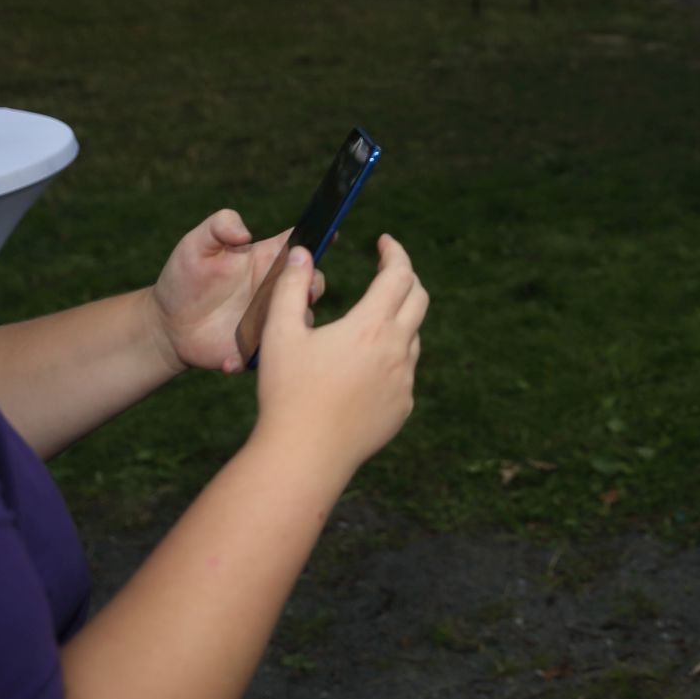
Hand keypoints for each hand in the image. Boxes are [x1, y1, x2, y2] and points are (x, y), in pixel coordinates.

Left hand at [149, 210, 324, 375]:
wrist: (167, 325)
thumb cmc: (184, 277)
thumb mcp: (195, 245)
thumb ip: (219, 225)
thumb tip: (245, 232)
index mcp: (267, 259)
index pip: (300, 244)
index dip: (319, 237)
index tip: (330, 235)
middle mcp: (275, 289)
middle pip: (311, 283)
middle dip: (312, 286)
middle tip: (301, 291)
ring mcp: (270, 319)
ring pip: (299, 322)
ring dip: (289, 326)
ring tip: (263, 332)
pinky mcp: (258, 348)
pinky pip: (268, 356)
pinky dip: (249, 360)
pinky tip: (228, 361)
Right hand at [252, 235, 427, 473]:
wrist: (304, 456)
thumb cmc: (288, 393)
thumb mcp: (280, 333)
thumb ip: (292, 287)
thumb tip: (302, 252)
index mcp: (372, 327)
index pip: (398, 274)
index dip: (394, 252)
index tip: (384, 241)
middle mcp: (398, 351)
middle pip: (418, 299)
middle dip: (404, 277)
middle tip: (385, 270)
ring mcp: (404, 382)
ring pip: (412, 337)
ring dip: (397, 320)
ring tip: (366, 322)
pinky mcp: (402, 408)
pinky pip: (404, 373)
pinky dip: (391, 358)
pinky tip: (362, 369)